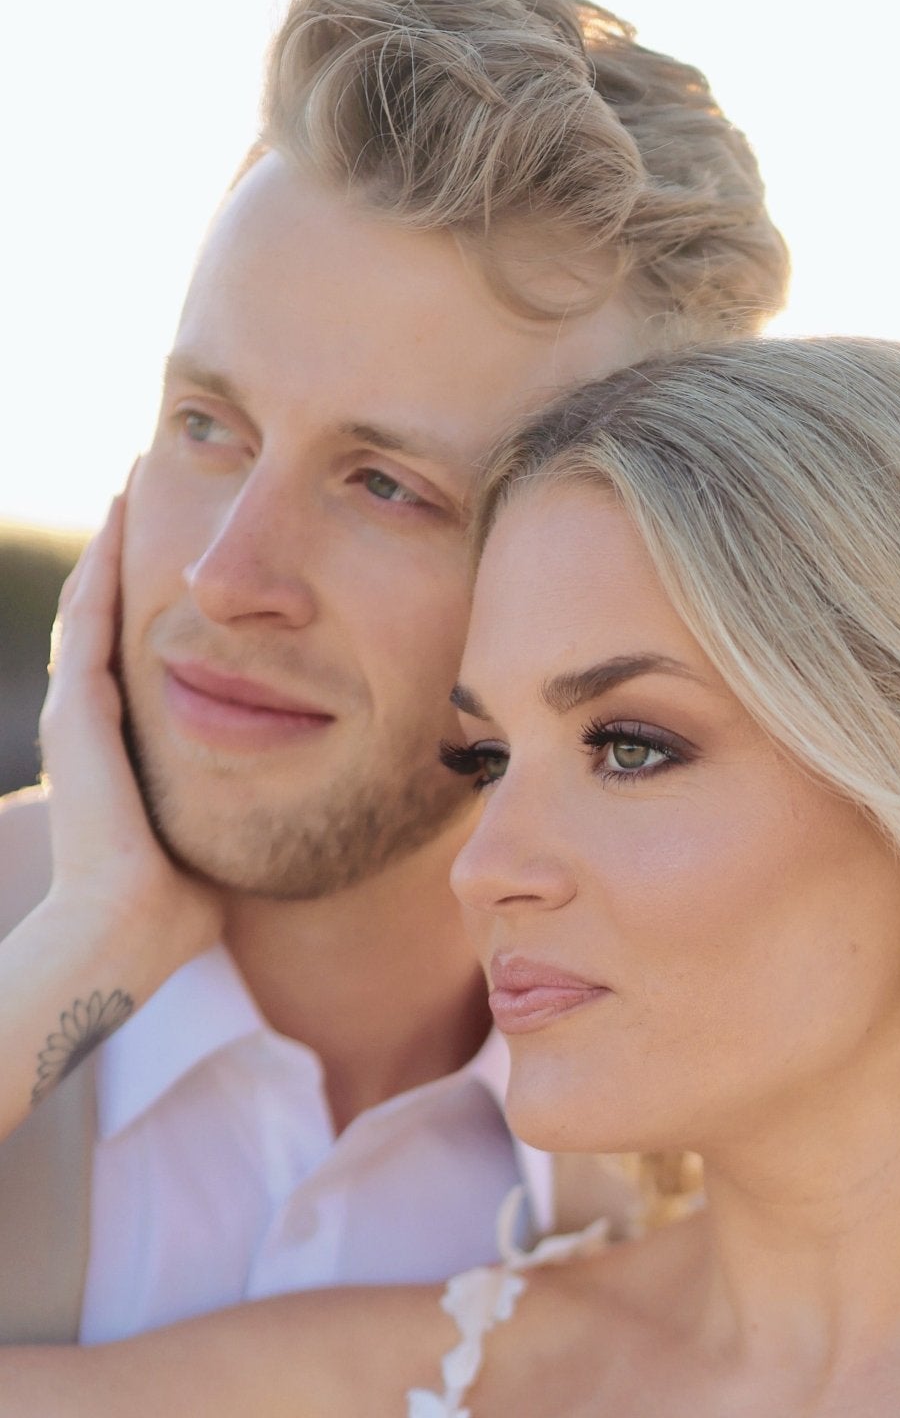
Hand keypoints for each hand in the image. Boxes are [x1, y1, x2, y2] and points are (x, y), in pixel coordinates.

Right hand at [40, 485, 222, 963]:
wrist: (128, 931)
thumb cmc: (181, 906)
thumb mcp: (220, 831)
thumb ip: (246, 805)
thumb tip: (304, 797)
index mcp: (123, 746)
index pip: (138, 654)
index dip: (153, 604)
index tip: (183, 558)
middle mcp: (92, 722)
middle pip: (108, 616)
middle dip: (126, 557)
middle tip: (146, 492)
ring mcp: (77, 714)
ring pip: (93, 605)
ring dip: (110, 545)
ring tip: (130, 486)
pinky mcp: (76, 714)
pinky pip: (90, 620)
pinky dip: (102, 567)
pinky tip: (119, 520)